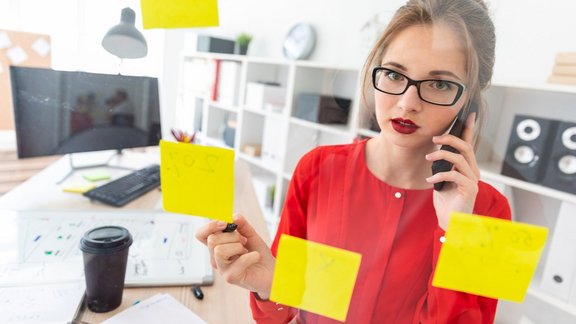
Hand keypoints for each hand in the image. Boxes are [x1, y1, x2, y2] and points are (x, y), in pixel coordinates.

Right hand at [195, 214, 274, 298]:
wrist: (270, 272)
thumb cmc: (258, 254)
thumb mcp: (250, 235)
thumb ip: (242, 225)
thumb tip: (234, 216)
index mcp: (217, 246)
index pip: (201, 234)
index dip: (210, 226)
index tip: (225, 223)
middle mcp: (216, 258)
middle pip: (212, 240)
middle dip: (232, 236)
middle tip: (243, 241)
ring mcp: (222, 269)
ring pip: (219, 250)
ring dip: (238, 247)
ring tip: (246, 251)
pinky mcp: (231, 277)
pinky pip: (239, 261)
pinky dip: (252, 256)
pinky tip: (256, 257)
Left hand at [425, 113, 479, 229]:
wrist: (450, 221)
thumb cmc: (445, 201)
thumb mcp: (441, 179)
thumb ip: (442, 166)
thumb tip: (434, 153)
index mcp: (467, 167)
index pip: (469, 145)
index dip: (469, 130)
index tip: (469, 115)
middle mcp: (473, 171)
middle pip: (465, 147)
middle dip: (449, 139)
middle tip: (434, 139)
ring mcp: (472, 180)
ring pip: (459, 159)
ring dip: (441, 155)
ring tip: (428, 158)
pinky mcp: (468, 189)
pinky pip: (454, 174)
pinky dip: (439, 174)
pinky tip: (430, 179)